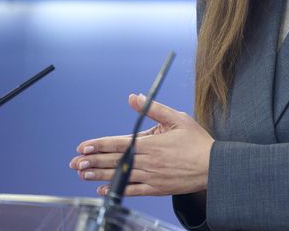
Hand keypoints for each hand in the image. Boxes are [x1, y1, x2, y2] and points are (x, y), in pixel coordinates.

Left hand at [69, 94, 213, 196]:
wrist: (213, 166)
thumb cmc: (197, 142)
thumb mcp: (178, 119)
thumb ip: (153, 109)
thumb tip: (134, 97)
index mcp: (151, 143)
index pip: (119, 143)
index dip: (99, 145)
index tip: (83, 147)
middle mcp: (148, 161)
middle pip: (115, 161)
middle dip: (93, 161)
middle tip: (75, 162)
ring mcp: (151, 177)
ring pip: (120, 176)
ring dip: (99, 176)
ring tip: (83, 174)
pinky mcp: (157, 189)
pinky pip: (132, 190)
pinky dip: (117, 190)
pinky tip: (104, 190)